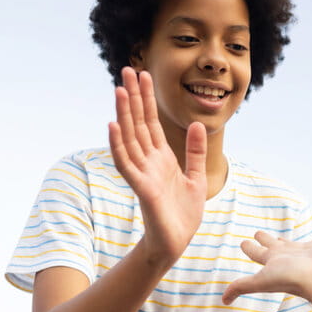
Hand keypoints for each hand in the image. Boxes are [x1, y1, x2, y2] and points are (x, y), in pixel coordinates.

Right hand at [109, 66, 207, 259]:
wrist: (177, 243)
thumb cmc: (183, 214)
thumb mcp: (196, 177)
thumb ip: (196, 151)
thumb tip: (198, 124)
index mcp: (161, 157)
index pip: (151, 122)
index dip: (146, 98)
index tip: (142, 74)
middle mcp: (148, 161)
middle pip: (137, 123)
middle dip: (132, 97)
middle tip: (126, 69)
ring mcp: (143, 173)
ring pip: (129, 138)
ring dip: (123, 114)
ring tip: (118, 90)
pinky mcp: (141, 188)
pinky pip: (126, 164)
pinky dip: (118, 145)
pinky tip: (113, 126)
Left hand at [226, 232, 311, 311]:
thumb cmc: (292, 279)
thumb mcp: (260, 281)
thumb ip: (240, 287)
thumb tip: (223, 302)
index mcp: (272, 262)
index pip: (256, 253)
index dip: (249, 247)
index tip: (244, 243)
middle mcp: (286, 258)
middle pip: (272, 246)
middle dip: (264, 239)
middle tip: (258, 232)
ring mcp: (304, 254)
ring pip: (291, 245)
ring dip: (285, 241)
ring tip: (281, 237)